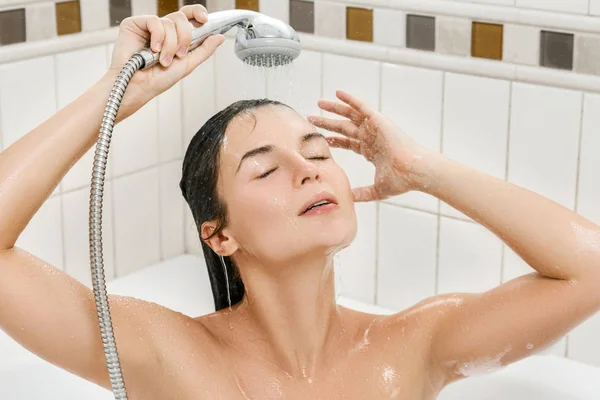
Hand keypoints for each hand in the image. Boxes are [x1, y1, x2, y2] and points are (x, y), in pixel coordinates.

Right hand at [105, 4, 224, 119]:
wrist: (139, 87)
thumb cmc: (158, 80)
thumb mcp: (188, 64)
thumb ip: (204, 50)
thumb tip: (219, 37)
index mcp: (175, 36)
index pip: (189, 16)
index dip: (198, 13)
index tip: (204, 20)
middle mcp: (162, 29)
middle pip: (182, 18)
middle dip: (185, 38)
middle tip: (179, 55)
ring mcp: (148, 26)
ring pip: (169, 21)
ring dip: (170, 44)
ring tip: (162, 60)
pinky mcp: (134, 24)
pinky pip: (154, 21)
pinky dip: (158, 37)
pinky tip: (153, 49)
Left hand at [308, 90, 431, 201]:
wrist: (414, 171)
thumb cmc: (401, 180)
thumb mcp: (376, 189)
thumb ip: (361, 193)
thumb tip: (348, 199)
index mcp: (370, 151)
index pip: (348, 143)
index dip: (334, 140)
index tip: (320, 138)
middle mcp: (371, 137)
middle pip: (344, 128)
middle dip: (327, 123)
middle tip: (311, 118)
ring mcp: (374, 128)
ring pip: (350, 115)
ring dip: (334, 108)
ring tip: (319, 103)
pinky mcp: (378, 120)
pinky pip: (361, 107)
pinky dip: (350, 99)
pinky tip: (337, 93)